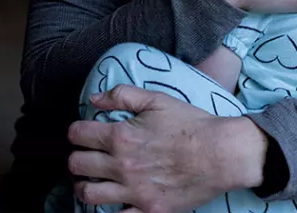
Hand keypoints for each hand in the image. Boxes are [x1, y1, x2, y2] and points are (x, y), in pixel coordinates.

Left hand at [68, 85, 266, 212]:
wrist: (221, 153)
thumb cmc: (191, 125)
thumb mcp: (157, 100)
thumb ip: (123, 95)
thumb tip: (95, 98)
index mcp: (121, 136)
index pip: (78, 135)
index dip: (75, 132)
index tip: (81, 133)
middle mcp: (122, 165)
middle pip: (77, 164)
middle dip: (77, 157)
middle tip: (85, 156)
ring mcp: (134, 191)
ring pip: (88, 194)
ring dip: (83, 186)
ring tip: (89, 181)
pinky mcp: (148, 210)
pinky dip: (108, 210)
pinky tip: (111, 201)